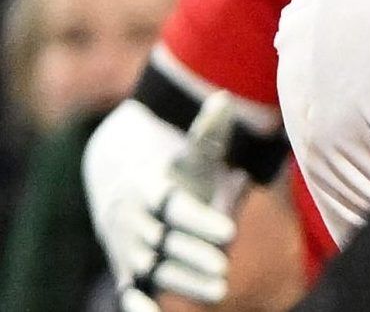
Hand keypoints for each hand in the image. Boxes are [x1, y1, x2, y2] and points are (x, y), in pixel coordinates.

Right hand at [87, 92, 245, 311]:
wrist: (119, 178)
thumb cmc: (171, 168)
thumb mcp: (189, 153)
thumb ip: (207, 133)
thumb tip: (224, 98)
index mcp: (150, 189)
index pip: (177, 208)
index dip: (200, 221)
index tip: (231, 231)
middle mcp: (135, 219)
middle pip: (166, 242)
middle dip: (194, 256)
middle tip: (225, 268)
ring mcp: (128, 245)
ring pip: (153, 268)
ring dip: (181, 281)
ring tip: (220, 290)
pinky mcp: (125, 267)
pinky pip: (128, 289)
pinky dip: (138, 305)